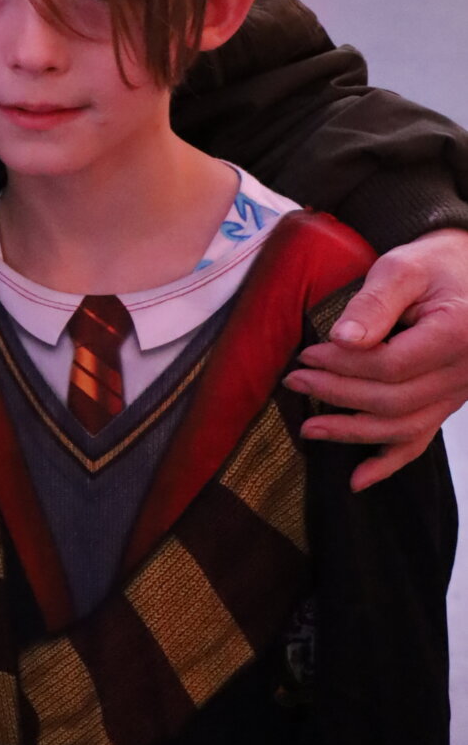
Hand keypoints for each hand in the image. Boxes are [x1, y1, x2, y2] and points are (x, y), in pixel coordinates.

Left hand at [285, 230, 467, 488]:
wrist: (466, 273)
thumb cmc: (434, 266)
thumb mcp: (403, 267)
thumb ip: (375, 302)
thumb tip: (343, 339)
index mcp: (456, 334)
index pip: (391, 366)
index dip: (344, 366)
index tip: (308, 355)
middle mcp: (465, 372)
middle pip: (394, 400)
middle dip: (338, 395)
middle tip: (295, 381)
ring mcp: (459, 393)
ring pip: (404, 427)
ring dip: (353, 432)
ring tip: (309, 427)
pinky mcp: (448, 403)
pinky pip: (421, 439)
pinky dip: (389, 462)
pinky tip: (358, 478)